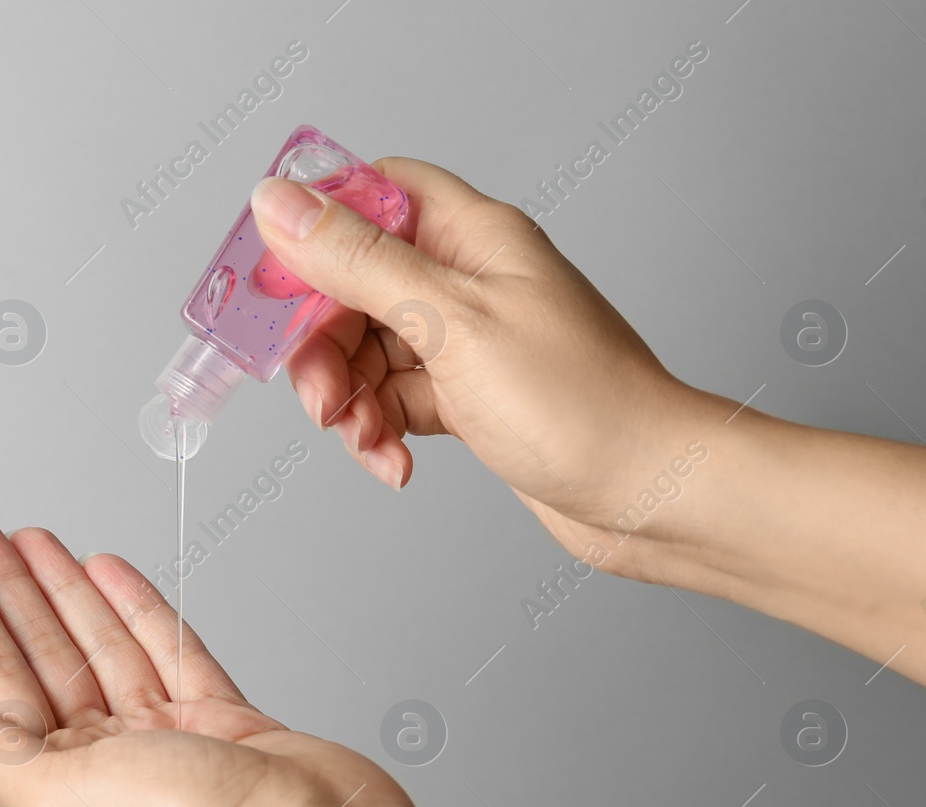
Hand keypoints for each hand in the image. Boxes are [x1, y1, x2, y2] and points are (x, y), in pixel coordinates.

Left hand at [0, 515, 414, 806]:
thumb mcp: (58, 797)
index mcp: (56, 793)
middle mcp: (105, 768)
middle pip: (43, 657)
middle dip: (8, 588)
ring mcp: (165, 743)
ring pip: (102, 647)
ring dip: (63, 589)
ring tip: (30, 537)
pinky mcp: (222, 724)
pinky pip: (168, 651)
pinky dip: (135, 608)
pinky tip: (106, 570)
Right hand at [250, 161, 714, 571]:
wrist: (651, 493)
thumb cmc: (581, 404)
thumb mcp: (450, 324)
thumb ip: (358, 262)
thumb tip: (279, 203)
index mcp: (471, 235)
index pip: (371, 194)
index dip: (314, 229)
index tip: (273, 283)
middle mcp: (468, 280)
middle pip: (354, 285)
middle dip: (323, 344)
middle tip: (322, 396)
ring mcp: (468, 341)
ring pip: (368, 351)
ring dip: (350, 399)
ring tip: (366, 439)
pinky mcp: (469, 397)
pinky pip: (395, 399)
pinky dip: (381, 430)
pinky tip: (394, 461)